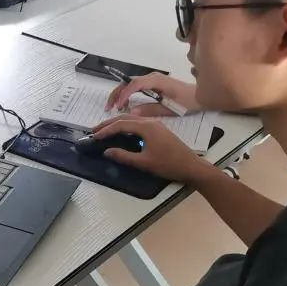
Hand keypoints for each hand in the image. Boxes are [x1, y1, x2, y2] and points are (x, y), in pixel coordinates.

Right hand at [92, 115, 212, 182]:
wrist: (191, 166)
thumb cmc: (168, 165)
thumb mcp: (144, 162)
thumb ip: (124, 156)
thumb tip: (106, 151)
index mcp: (146, 127)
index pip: (121, 124)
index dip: (106, 130)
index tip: (95, 136)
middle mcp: (150, 122)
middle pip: (125, 118)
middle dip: (109, 123)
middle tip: (95, 130)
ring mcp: (155, 125)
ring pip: (132, 119)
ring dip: (117, 123)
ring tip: (105, 130)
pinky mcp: (158, 129)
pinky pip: (138, 123)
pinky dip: (126, 125)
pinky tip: (122, 132)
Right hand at [105, 73, 198, 116]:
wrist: (199, 96)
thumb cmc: (187, 102)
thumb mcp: (170, 108)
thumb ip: (150, 109)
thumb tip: (132, 112)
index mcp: (156, 81)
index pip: (135, 84)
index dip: (124, 95)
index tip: (118, 107)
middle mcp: (152, 77)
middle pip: (128, 82)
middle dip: (117, 94)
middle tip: (109, 108)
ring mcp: (151, 79)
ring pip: (129, 84)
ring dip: (120, 94)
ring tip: (114, 108)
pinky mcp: (152, 84)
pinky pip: (135, 87)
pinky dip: (127, 95)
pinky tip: (124, 105)